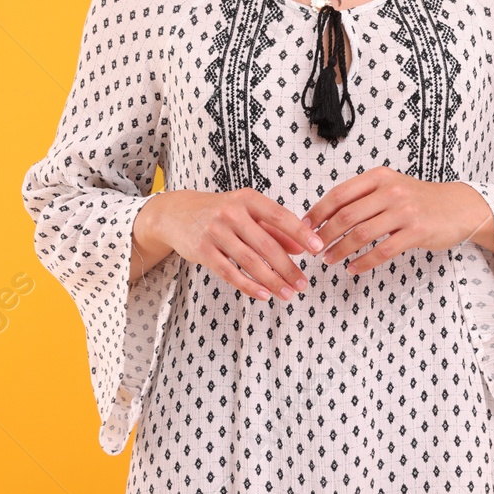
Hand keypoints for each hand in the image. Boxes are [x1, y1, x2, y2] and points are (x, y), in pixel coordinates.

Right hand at [145, 189, 325, 300]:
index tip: (317, 247)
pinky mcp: (203, 250)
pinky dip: (249, 286)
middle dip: (288, 267)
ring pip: (250, 262)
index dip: (300, 233)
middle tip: (303, 283)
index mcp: (247, 199)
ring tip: (288, 293)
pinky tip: (264, 295)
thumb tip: (300, 247)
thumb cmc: (218, 212)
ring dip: (272, 281)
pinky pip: (230, 272)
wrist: (176, 213)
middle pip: (266, 245)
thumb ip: (273, 228)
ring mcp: (215, 231)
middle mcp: (231, 213)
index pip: (280, 216)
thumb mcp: (246, 212)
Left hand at [300, 167, 493, 274]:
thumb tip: (326, 214)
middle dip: (325, 235)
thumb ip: (363, 196)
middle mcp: (391, 191)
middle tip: (313, 248)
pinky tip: (354, 268)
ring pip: (362, 234)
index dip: (318, 212)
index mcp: (379, 177)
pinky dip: (364, 262)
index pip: (339, 194)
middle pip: (347, 216)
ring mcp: (404, 211)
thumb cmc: (418, 199)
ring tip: (330, 259)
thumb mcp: (390, 187)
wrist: (458, 207)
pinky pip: (383, 251)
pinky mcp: (416, 232)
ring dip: (341, 250)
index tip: (304, 227)